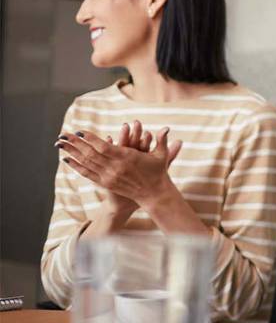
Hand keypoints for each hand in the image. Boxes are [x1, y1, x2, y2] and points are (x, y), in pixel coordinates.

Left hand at [57, 126, 182, 207]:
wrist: (153, 194)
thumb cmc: (158, 172)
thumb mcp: (162, 155)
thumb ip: (162, 140)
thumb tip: (167, 128)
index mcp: (127, 158)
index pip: (103, 147)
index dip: (90, 139)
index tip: (80, 131)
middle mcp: (115, 168)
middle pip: (90, 154)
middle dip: (75, 143)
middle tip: (63, 134)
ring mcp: (109, 177)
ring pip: (86, 163)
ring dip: (72, 153)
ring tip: (60, 144)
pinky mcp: (106, 183)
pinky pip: (88, 174)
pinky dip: (76, 166)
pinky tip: (67, 159)